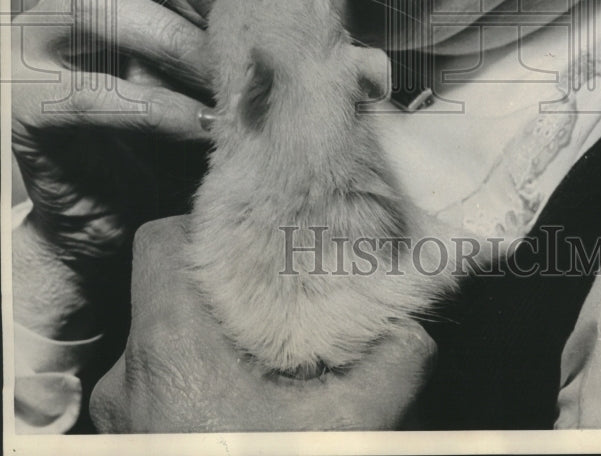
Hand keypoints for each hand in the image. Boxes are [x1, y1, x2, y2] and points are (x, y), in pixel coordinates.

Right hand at [12, 0, 231, 328]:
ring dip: (177, 40)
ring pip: (97, 1)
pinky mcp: (27, 100)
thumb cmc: (190, 108)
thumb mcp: (228, 44)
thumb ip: (256, 1)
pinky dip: (157, 108)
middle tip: (235, 16)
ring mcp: (38, 35)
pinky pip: (87, 91)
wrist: (129, 204)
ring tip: (228, 80)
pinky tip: (205, 128)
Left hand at [89, 216, 436, 432]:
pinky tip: (242, 406)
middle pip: (167, 293)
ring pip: (162, 344)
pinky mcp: (129, 444)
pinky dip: (194, 383)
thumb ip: (391, 362)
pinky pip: (157, 389)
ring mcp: (123, 417)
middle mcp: (132, 374)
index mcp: (171, 347)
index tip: (252, 244)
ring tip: (263, 356)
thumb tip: (415, 326)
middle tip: (274, 298)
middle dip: (221, 291)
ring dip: (208, 342)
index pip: (159, 242)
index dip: (203, 227)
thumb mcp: (349, 428)